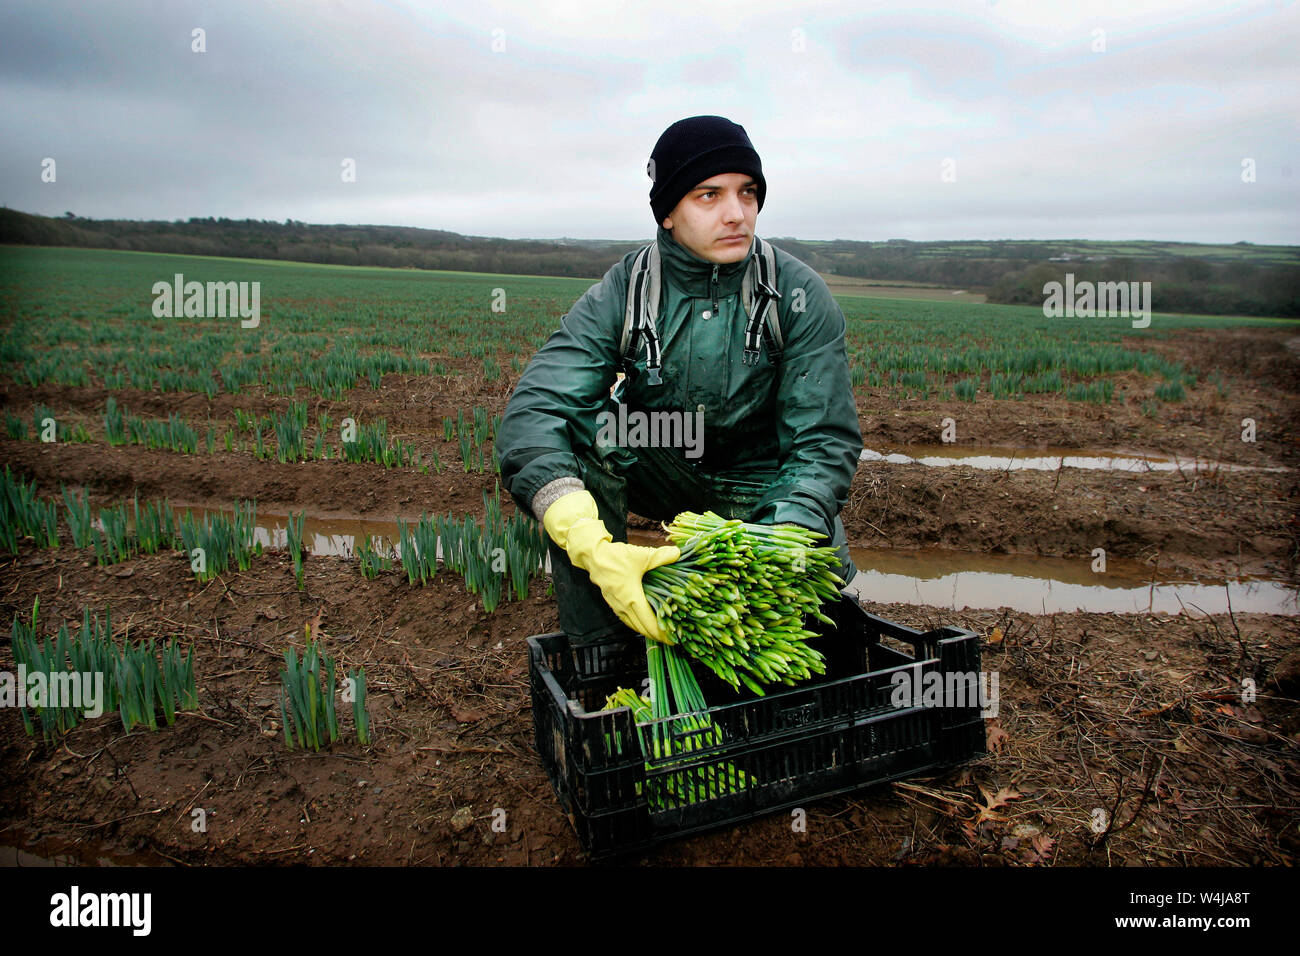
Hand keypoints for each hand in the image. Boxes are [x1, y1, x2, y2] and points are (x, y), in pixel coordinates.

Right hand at [543, 491, 679, 641]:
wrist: (593, 556)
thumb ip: (662, 556)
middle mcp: (623, 607)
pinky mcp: (612, 603)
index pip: (650, 624)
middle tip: (671, 639)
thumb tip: (678, 553)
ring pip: (633, 625)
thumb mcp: (642, 556)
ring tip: (660, 632)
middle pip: (642, 629)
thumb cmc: (616, 557)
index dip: (663, 633)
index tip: (674, 638)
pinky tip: (643, 621)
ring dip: (646, 631)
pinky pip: (627, 619)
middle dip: (657, 636)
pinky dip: (637, 623)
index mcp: (632, 599)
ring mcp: (616, 606)